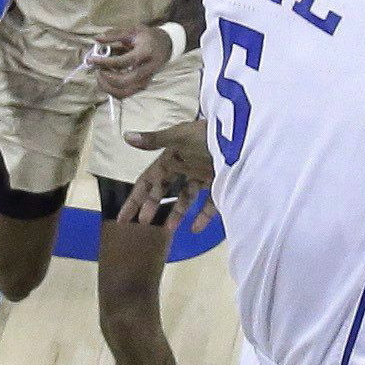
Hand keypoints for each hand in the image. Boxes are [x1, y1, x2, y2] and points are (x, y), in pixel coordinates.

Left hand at [85, 24, 170, 94]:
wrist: (165, 46)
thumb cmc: (148, 37)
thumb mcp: (133, 30)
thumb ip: (115, 35)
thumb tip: (97, 39)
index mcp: (145, 53)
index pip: (123, 62)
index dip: (105, 62)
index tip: (92, 59)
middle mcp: (147, 71)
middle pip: (122, 82)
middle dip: (105, 77)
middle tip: (97, 68)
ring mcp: (145, 81)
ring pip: (122, 93)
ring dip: (106, 86)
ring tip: (100, 73)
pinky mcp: (141, 87)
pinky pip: (123, 94)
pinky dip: (111, 89)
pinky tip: (106, 78)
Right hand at [118, 115, 213, 232]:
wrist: (241, 135)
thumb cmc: (207, 134)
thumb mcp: (179, 136)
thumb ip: (154, 140)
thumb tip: (126, 136)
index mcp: (171, 156)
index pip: (148, 180)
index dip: (136, 199)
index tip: (124, 218)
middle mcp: (185, 166)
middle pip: (164, 190)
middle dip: (152, 206)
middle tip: (142, 225)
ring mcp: (202, 175)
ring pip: (185, 197)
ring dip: (176, 213)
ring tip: (169, 230)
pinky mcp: (220, 182)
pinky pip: (209, 203)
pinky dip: (203, 216)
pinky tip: (196, 228)